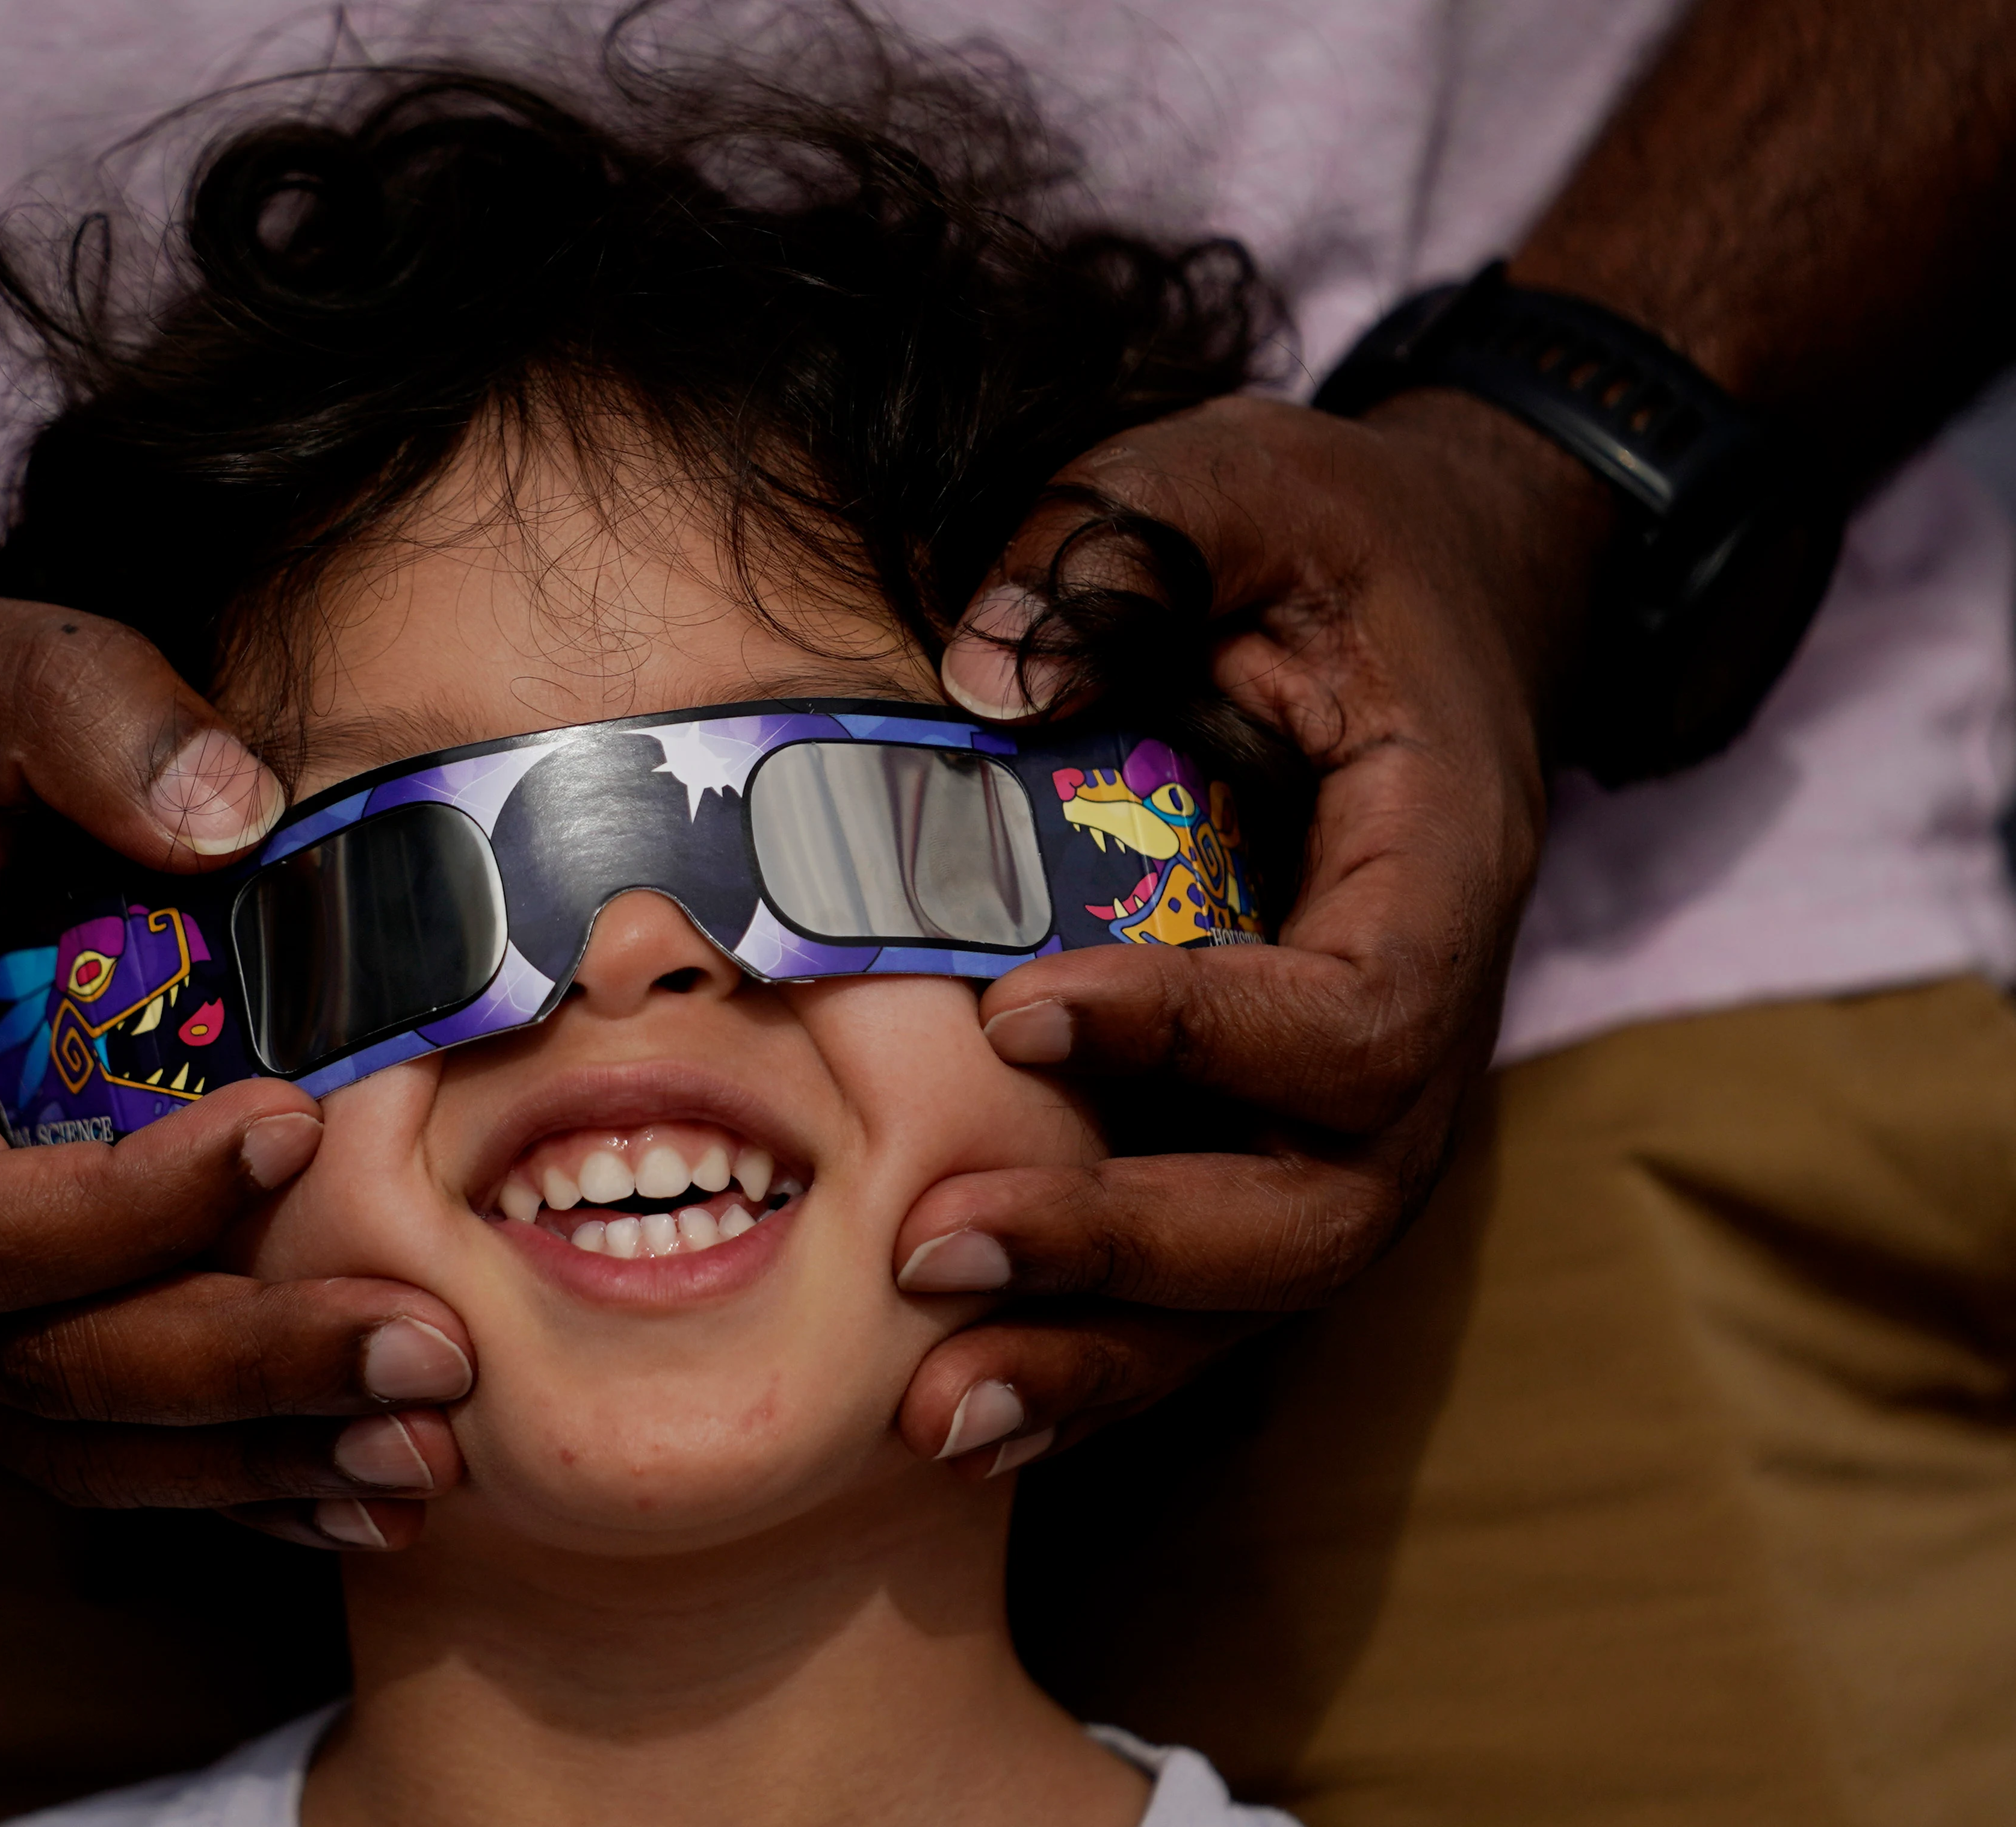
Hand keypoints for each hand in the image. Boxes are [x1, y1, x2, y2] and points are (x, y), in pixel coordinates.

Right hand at [0, 587, 472, 1548]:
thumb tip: (237, 809)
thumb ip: (76, 710)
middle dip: (239, 1372)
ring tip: (428, 1452)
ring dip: (253, 1461)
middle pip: (35, 1367)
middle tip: (434, 1355)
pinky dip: (227, 1470)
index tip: (297, 1123)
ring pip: (68, 1436)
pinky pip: (95, 1430)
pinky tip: (362, 1484)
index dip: (130, 1208)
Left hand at [893, 389, 1616, 1468]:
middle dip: (1130, 1247)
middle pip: (1324, 1205)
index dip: (1204, 1035)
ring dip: (1107, 1355)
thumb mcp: (1235, 477)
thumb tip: (979, 679)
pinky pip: (1221, 1281)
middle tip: (927, 1245)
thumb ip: (1118, 543)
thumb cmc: (1330, 539)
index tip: (1022, 1010)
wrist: (1438, 595)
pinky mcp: (1287, 1129)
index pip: (1362, 1011)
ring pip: (1272, 1287)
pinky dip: (1109, 1353)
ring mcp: (1365, 1099)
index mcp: (1441, 862)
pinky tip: (977, 1406)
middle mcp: (1426, 1015)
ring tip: (930, 1409)